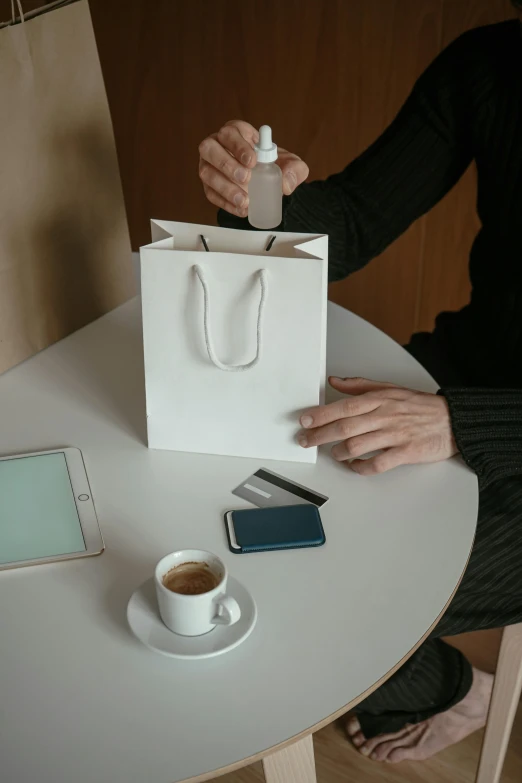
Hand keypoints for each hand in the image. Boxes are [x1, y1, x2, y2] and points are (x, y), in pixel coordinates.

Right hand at [198, 120, 308, 217]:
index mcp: (237, 133)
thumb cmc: (273, 166)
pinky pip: (210, 193)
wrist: (267, 182)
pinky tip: (240, 209)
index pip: (231, 132)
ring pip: (206, 171)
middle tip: (246, 179)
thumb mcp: (291, 164)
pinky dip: (225, 202)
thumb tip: (285, 184)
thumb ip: (294, 170)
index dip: (238, 145)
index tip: (252, 161)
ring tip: (244, 199)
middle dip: (227, 164)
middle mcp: (217, 145)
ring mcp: (209, 165)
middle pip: (209, 148)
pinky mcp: (209, 185)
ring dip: (224, 186)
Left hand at [298, 377, 457, 475]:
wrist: (453, 420)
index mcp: (380, 399)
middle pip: (345, 426)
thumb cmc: (421, 406)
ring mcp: (395, 435)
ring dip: (339, 452)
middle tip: (306, 440)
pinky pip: (377, 464)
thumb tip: (334, 381)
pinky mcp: (405, 452)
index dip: (321, 414)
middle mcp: (385, 416)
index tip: (304, 419)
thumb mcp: (390, 388)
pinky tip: (355, 466)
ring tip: (333, 453)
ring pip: (357, 445)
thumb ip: (360, 385)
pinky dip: (361, 467)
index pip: (344, 406)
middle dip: (320, 435)